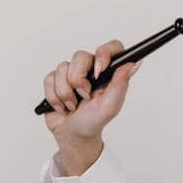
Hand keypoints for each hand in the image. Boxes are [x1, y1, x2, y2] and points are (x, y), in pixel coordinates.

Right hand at [43, 40, 139, 172]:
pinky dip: (54, 97)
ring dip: (66, 93)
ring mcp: (72, 73)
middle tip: (84, 96)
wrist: (73, 135)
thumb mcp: (110, 106)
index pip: (111, 48)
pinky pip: (49, 79)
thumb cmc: (94, 121)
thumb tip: (134, 64)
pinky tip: (62, 106)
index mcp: (108, 72)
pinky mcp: (55, 80)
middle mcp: (90, 69)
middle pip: (80, 56)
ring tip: (73, 105)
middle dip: (78, 80)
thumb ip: (121, 84)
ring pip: (61, 68)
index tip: (99, 70)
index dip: (104, 53)